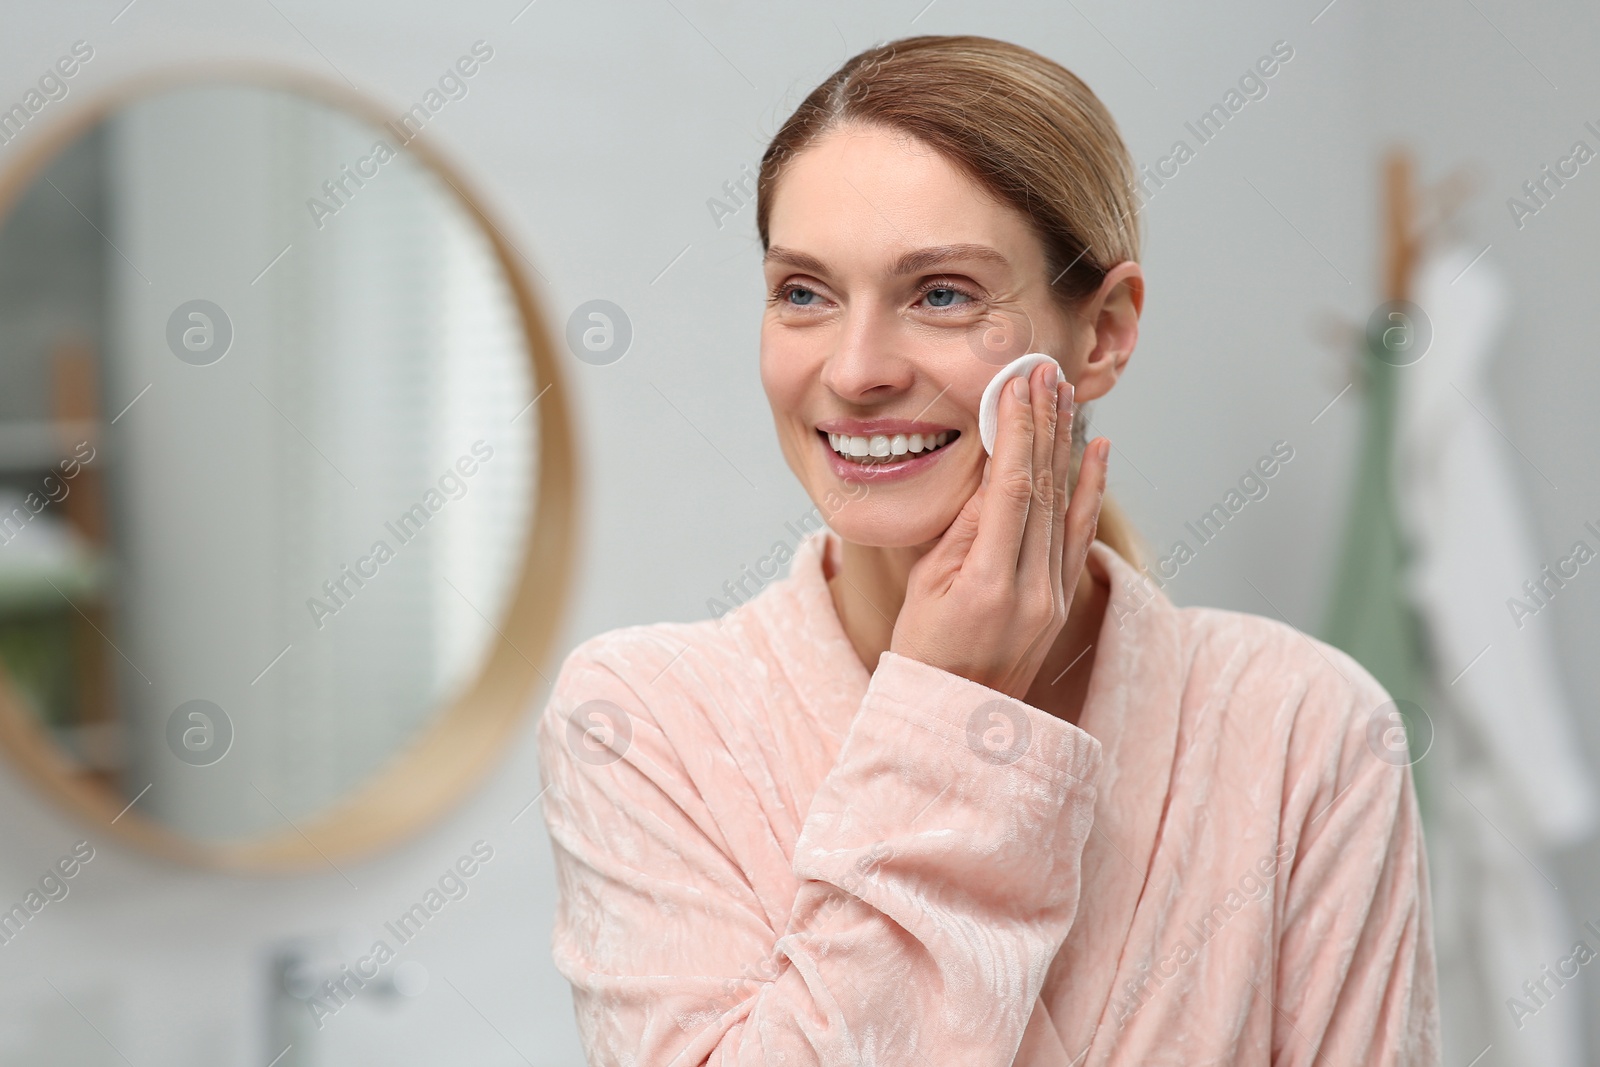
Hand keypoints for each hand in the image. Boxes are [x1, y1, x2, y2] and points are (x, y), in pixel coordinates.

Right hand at [889, 361, 1109, 700]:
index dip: (1018, 431)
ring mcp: (1053, 596)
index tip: (1018, 384)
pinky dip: (1088, 488)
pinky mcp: (1060, 600)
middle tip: (1044, 370)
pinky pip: (1077, 533)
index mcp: (989, 582)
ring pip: (1066, 504)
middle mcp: (1033, 589)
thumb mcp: (926, 584)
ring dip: (1065, 443)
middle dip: (1044, 423)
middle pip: (1045, 488)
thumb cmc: (923, 652)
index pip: (1012, 489)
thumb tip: (994, 470)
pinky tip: (1097, 451)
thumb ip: (964, 529)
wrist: (953, 721)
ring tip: (1064, 392)